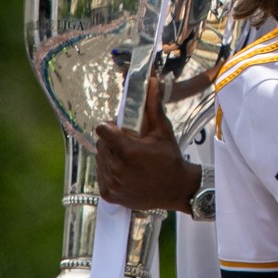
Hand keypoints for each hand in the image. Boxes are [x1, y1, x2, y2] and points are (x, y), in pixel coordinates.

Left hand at [95, 76, 199, 212]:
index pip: (102, 130)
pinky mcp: (110, 195)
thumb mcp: (163, 131)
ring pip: (100, 160)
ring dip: (110, 157)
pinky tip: (125, 172)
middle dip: (111, 142)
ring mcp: (112, 184)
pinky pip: (101, 176)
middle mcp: (117, 169)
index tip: (120, 130)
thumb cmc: (170, 158)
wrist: (177, 190)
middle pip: (101, 145)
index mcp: (128, 151)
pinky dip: (110, 173)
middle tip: (127, 145)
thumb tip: (152, 81)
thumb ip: (153, 106)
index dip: (110, 127)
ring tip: (127, 159)